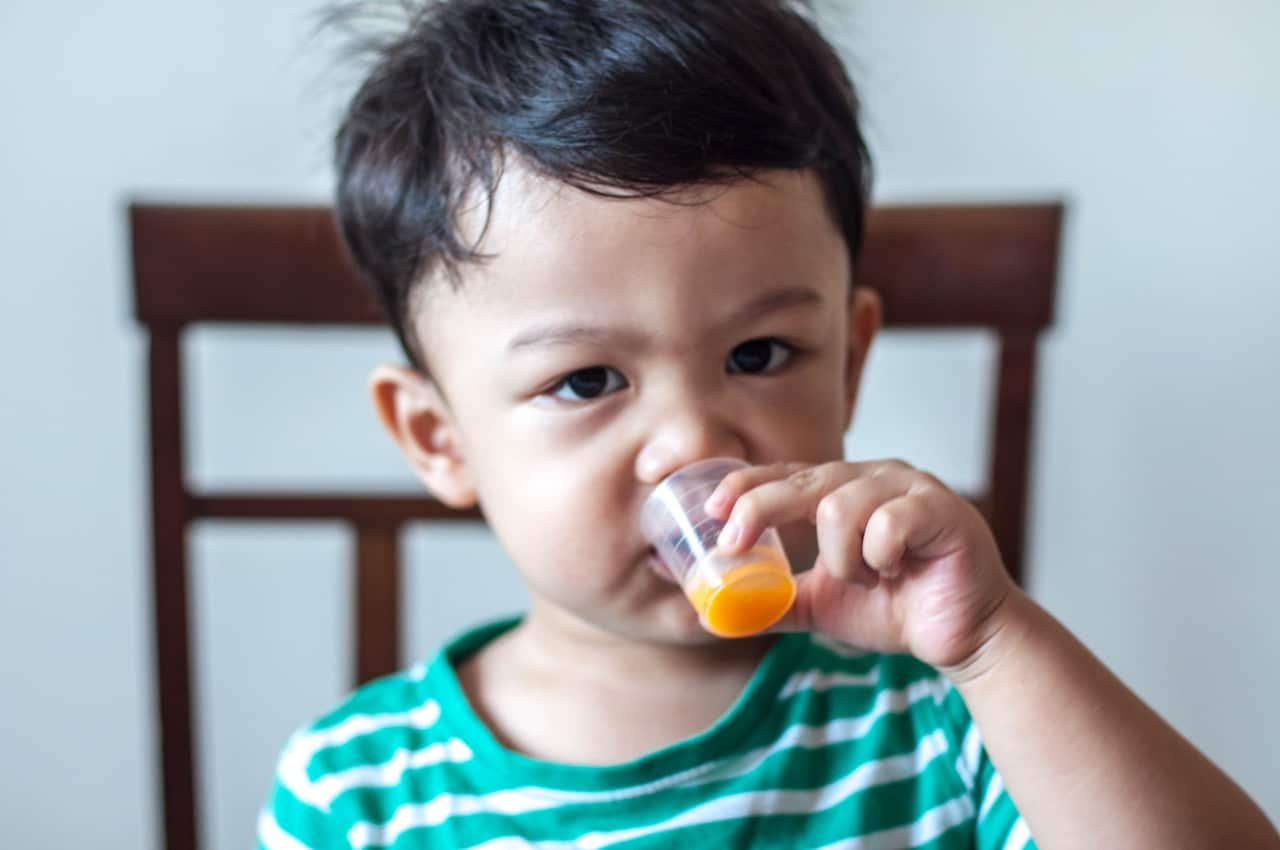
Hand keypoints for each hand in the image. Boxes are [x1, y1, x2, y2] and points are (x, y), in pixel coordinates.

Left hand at [706, 460, 1017, 670]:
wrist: (961, 636)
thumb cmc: (895, 609)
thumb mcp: (821, 605)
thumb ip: (774, 602)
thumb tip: (714, 617)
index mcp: (844, 489)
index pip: (785, 475)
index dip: (745, 486)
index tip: (712, 511)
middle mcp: (873, 477)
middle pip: (803, 481)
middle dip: (761, 509)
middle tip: (735, 542)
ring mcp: (908, 487)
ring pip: (840, 505)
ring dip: (841, 557)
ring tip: (865, 579)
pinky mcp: (941, 508)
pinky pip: (888, 521)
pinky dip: (879, 555)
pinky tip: (896, 572)